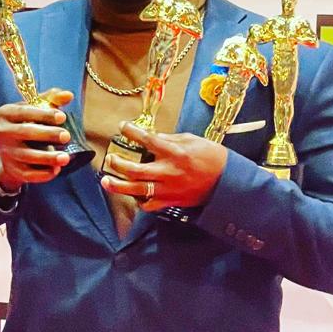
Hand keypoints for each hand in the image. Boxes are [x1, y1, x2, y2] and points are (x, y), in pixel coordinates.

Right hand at [0, 87, 73, 191]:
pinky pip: (29, 174)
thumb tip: (68, 95)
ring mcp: (6, 153)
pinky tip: (56, 169)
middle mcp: (2, 132)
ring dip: (48, 157)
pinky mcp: (13, 170)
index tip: (62, 117)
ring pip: (28, 156)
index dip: (44, 114)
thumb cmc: (26, 124)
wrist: (10, 152)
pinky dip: (43, 174)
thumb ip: (51, 100)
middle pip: (26, 133)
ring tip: (66, 158)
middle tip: (67, 136)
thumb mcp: (35, 109)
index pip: (24, 111)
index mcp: (5, 113)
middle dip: (48, 134)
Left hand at [101, 122, 227, 210]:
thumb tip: (151, 137)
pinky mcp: (170, 201)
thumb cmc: (211, 157)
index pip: (147, 140)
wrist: (226, 181)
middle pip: (135, 170)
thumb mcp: (192, 140)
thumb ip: (169, 139)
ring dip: (118, 186)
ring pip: (136, 190)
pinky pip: (148, 204)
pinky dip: (138, 200)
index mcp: (174, 153)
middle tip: (111, 158)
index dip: (131, 132)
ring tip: (106, 181)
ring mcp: (168, 189)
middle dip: (118, 164)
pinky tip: (133, 194)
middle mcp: (168, 172)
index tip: (122, 127)